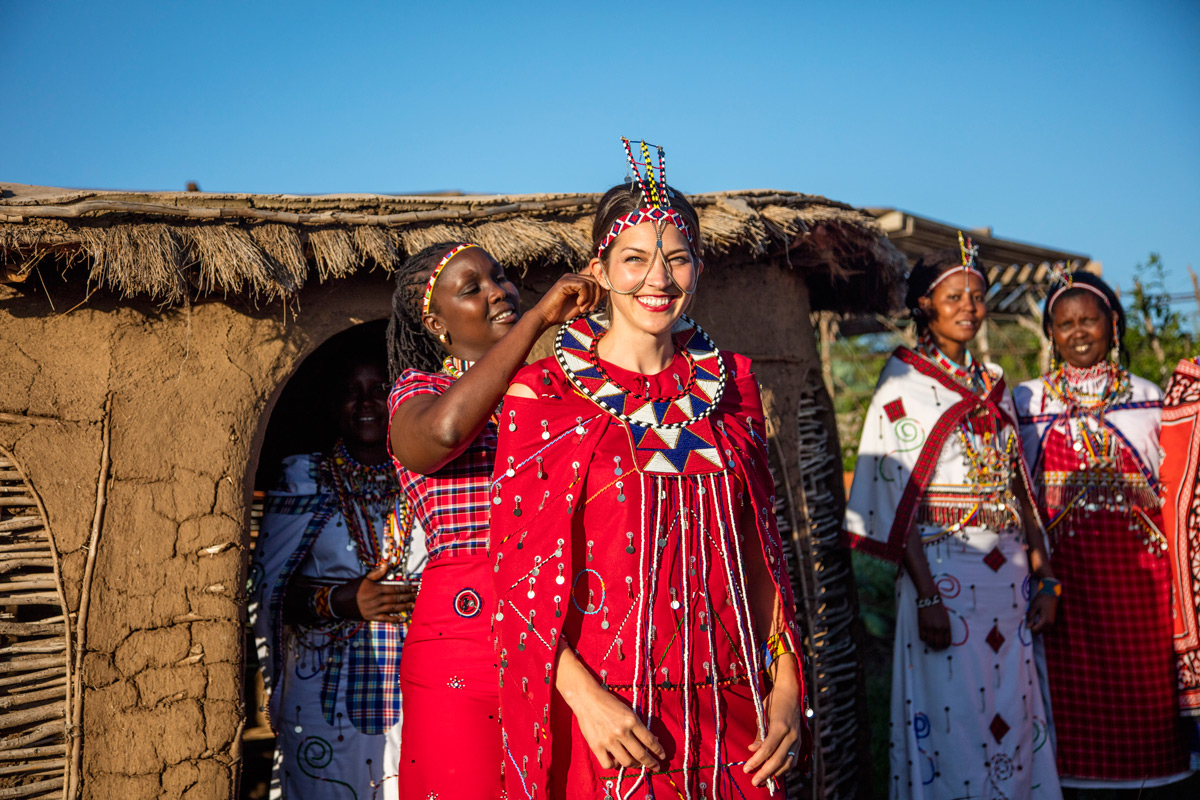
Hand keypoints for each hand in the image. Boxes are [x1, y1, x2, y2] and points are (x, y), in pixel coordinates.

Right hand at [331, 563, 417, 621]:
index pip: (395, 588)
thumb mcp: (364, 578)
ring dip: (405, 607)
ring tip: (414, 606)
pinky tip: (402, 619)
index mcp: (377, 589)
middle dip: (408, 597)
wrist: (339, 602)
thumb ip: (377, 573)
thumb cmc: (352, 589)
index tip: (414, 587)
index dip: (406, 588)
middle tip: (418, 596)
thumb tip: (387, 564)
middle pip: (397, 598)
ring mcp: (375, 609)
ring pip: (393, 608)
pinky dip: (394, 619)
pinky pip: (385, 619)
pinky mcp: (371, 617)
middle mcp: (377, 600)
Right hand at [533, 273, 605, 327]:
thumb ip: (593, 296)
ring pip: (591, 283)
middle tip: (590, 308)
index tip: (597, 302)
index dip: (601, 287)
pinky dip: (584, 296)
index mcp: (577, 280)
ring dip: (591, 298)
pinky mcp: (564, 282)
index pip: (595, 275)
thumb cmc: (562, 312)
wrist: (545, 317)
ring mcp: (568, 278)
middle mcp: (573, 276)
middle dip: (597, 296)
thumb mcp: (583, 304)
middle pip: (596, 279)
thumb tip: (608, 289)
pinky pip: (583, 285)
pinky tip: (579, 304)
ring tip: (583, 308)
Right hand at [564, 678, 664, 770]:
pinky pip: (609, 764)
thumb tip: (650, 740)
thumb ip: (637, 725)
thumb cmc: (608, 702)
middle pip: (641, 754)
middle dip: (651, 763)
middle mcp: (622, 732)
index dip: (658, 751)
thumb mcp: (627, 710)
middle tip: (655, 766)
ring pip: (627, 762)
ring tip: (636, 764)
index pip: (650, 740)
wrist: (586, 698)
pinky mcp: (596, 746)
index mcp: (631, 720)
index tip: (662, 757)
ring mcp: (608, 740)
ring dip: (634, 765)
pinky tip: (616, 761)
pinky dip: (615, 765)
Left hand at [745, 655, 806, 786]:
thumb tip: (752, 750)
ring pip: (788, 763)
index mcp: (780, 726)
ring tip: (763, 781)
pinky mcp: (800, 742)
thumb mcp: (762, 715)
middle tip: (754, 782)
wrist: (791, 692)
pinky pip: (793, 759)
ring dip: (775, 774)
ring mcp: (798, 739)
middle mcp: (791, 734)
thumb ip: (759, 734)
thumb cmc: (773, 702)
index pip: (768, 748)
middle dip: (765, 772)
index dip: (757, 761)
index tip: (746, 769)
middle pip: (778, 759)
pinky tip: (775, 773)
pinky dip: (784, 768)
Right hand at [917, 602, 951, 649]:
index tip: (942, 645)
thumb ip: (946, 629)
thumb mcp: (946, 619)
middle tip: (935, 645)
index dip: (945, 646)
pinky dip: (923, 638)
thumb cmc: (938, 608)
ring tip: (929, 640)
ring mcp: (930, 628)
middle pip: (939, 644)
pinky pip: (922, 637)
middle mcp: (939, 629)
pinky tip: (924, 634)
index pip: (947, 642)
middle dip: (937, 646)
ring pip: (930, 642)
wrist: (929, 599)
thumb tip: (944, 638)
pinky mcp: (922, 625)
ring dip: (930, 643)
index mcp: (947, 627)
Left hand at [1026, 592, 1057, 633]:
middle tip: (1027, 621)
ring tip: (1031, 620)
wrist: (1051, 595)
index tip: (1024, 623)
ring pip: (1042, 630)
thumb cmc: (1041, 600)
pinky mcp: (1051, 621)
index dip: (1029, 628)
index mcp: (1045, 621)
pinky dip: (1039, 625)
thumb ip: (1031, 619)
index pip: (1035, 630)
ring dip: (1036, 627)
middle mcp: (1050, 624)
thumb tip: (1027, 627)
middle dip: (1032, 628)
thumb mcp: (1033, 608)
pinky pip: (1044, 627)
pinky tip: (1035, 620)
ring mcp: (1052, 623)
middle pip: (1039, 632)